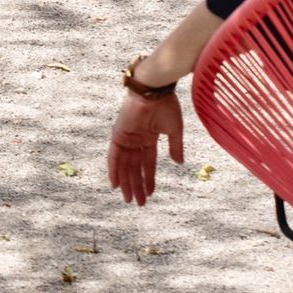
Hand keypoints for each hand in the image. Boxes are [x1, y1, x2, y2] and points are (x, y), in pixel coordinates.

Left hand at [107, 87, 184, 205]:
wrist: (155, 89)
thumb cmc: (166, 105)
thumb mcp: (174, 130)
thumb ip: (175, 146)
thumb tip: (179, 163)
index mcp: (149, 137)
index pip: (147, 163)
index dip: (148, 179)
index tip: (149, 194)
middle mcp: (136, 139)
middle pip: (134, 167)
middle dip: (136, 185)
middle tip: (137, 203)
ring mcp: (126, 137)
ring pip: (124, 165)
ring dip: (126, 182)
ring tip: (129, 199)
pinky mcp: (118, 134)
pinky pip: (114, 155)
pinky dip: (113, 170)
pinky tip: (115, 184)